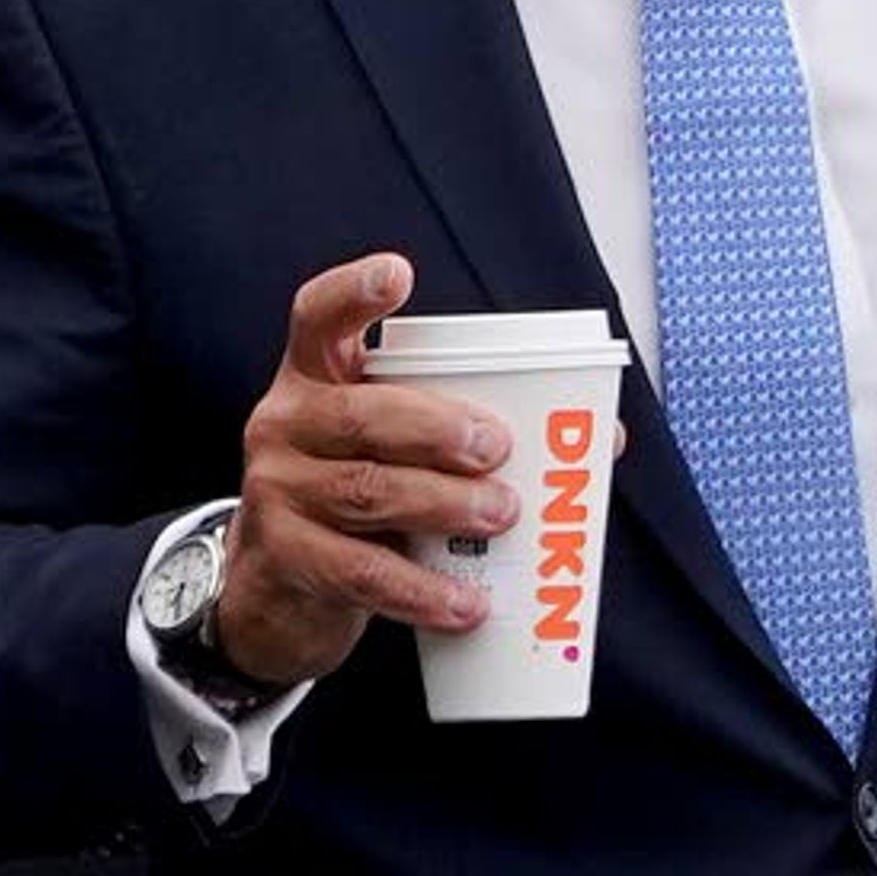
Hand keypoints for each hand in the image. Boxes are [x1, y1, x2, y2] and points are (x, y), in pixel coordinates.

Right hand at [214, 253, 516, 685]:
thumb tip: (600, 438)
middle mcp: (285, 423)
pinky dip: (424, 590)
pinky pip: (364, 573)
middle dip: (437, 427)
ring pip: (368, 492)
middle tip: (497, 448)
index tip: (398, 274)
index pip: (317, 317)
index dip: (353, 293)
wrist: (278, 588)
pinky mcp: (286, 559)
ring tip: (503, 515)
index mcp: (315, 378)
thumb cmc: (360, 496)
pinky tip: (468, 602)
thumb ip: (468, 428)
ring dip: (445, 504)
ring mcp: (276, 491)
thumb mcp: (394, 449)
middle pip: (360, 415)